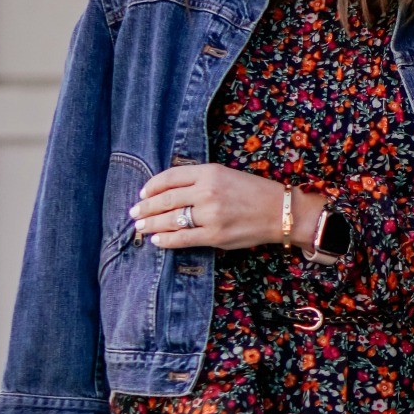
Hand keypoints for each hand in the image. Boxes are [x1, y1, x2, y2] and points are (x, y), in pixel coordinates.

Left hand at [129, 163, 325, 251]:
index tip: (142, 193)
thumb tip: (168, 192)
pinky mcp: (215, 235)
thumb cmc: (252, 191)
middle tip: (134, 213)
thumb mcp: (226, 174)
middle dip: (146, 207)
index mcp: (209, 172)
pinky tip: (157, 241)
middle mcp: (208, 191)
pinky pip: (183, 238)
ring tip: (141, 227)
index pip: (171, 177)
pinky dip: (166, 240)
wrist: (279, 211)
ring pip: (171, 220)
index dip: (152, 186)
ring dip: (151, 224)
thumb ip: (199, 180)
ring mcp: (211, 214)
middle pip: (166, 199)